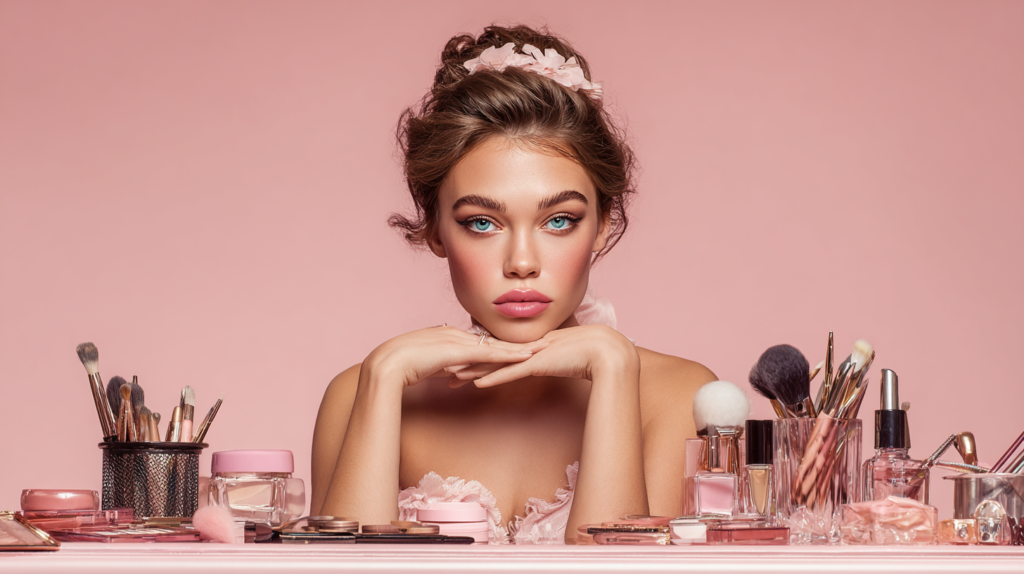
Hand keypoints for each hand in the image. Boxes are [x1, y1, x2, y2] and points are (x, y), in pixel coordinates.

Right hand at [363, 326, 548, 389]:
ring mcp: (457, 341)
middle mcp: (456, 334)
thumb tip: (456, 372)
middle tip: (542, 340)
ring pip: (496, 345)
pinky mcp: (458, 352)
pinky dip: (509, 355)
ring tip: (543, 347)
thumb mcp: (428, 366)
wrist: (387, 366)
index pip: (482, 340)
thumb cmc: (401, 368)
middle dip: (518, 341)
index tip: (519, 344)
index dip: (502, 342)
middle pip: (494, 339)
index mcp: (448, 336)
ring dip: (520, 347)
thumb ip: (444, 366)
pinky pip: (489, 354)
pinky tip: (525, 357)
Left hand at [448, 325, 638, 387]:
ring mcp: (532, 355)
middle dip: (466, 361)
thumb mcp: (566, 356)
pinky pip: (510, 373)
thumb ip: (555, 359)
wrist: (606, 350)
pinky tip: (476, 384)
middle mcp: (528, 347)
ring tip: (451, 376)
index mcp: (533, 345)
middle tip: (444, 368)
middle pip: (490, 355)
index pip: (499, 350)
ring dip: (473, 371)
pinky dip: (493, 379)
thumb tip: (548, 363)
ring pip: (495, 363)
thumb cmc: (592, 354)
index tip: (461, 360)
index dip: (479, 355)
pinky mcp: (538, 364)